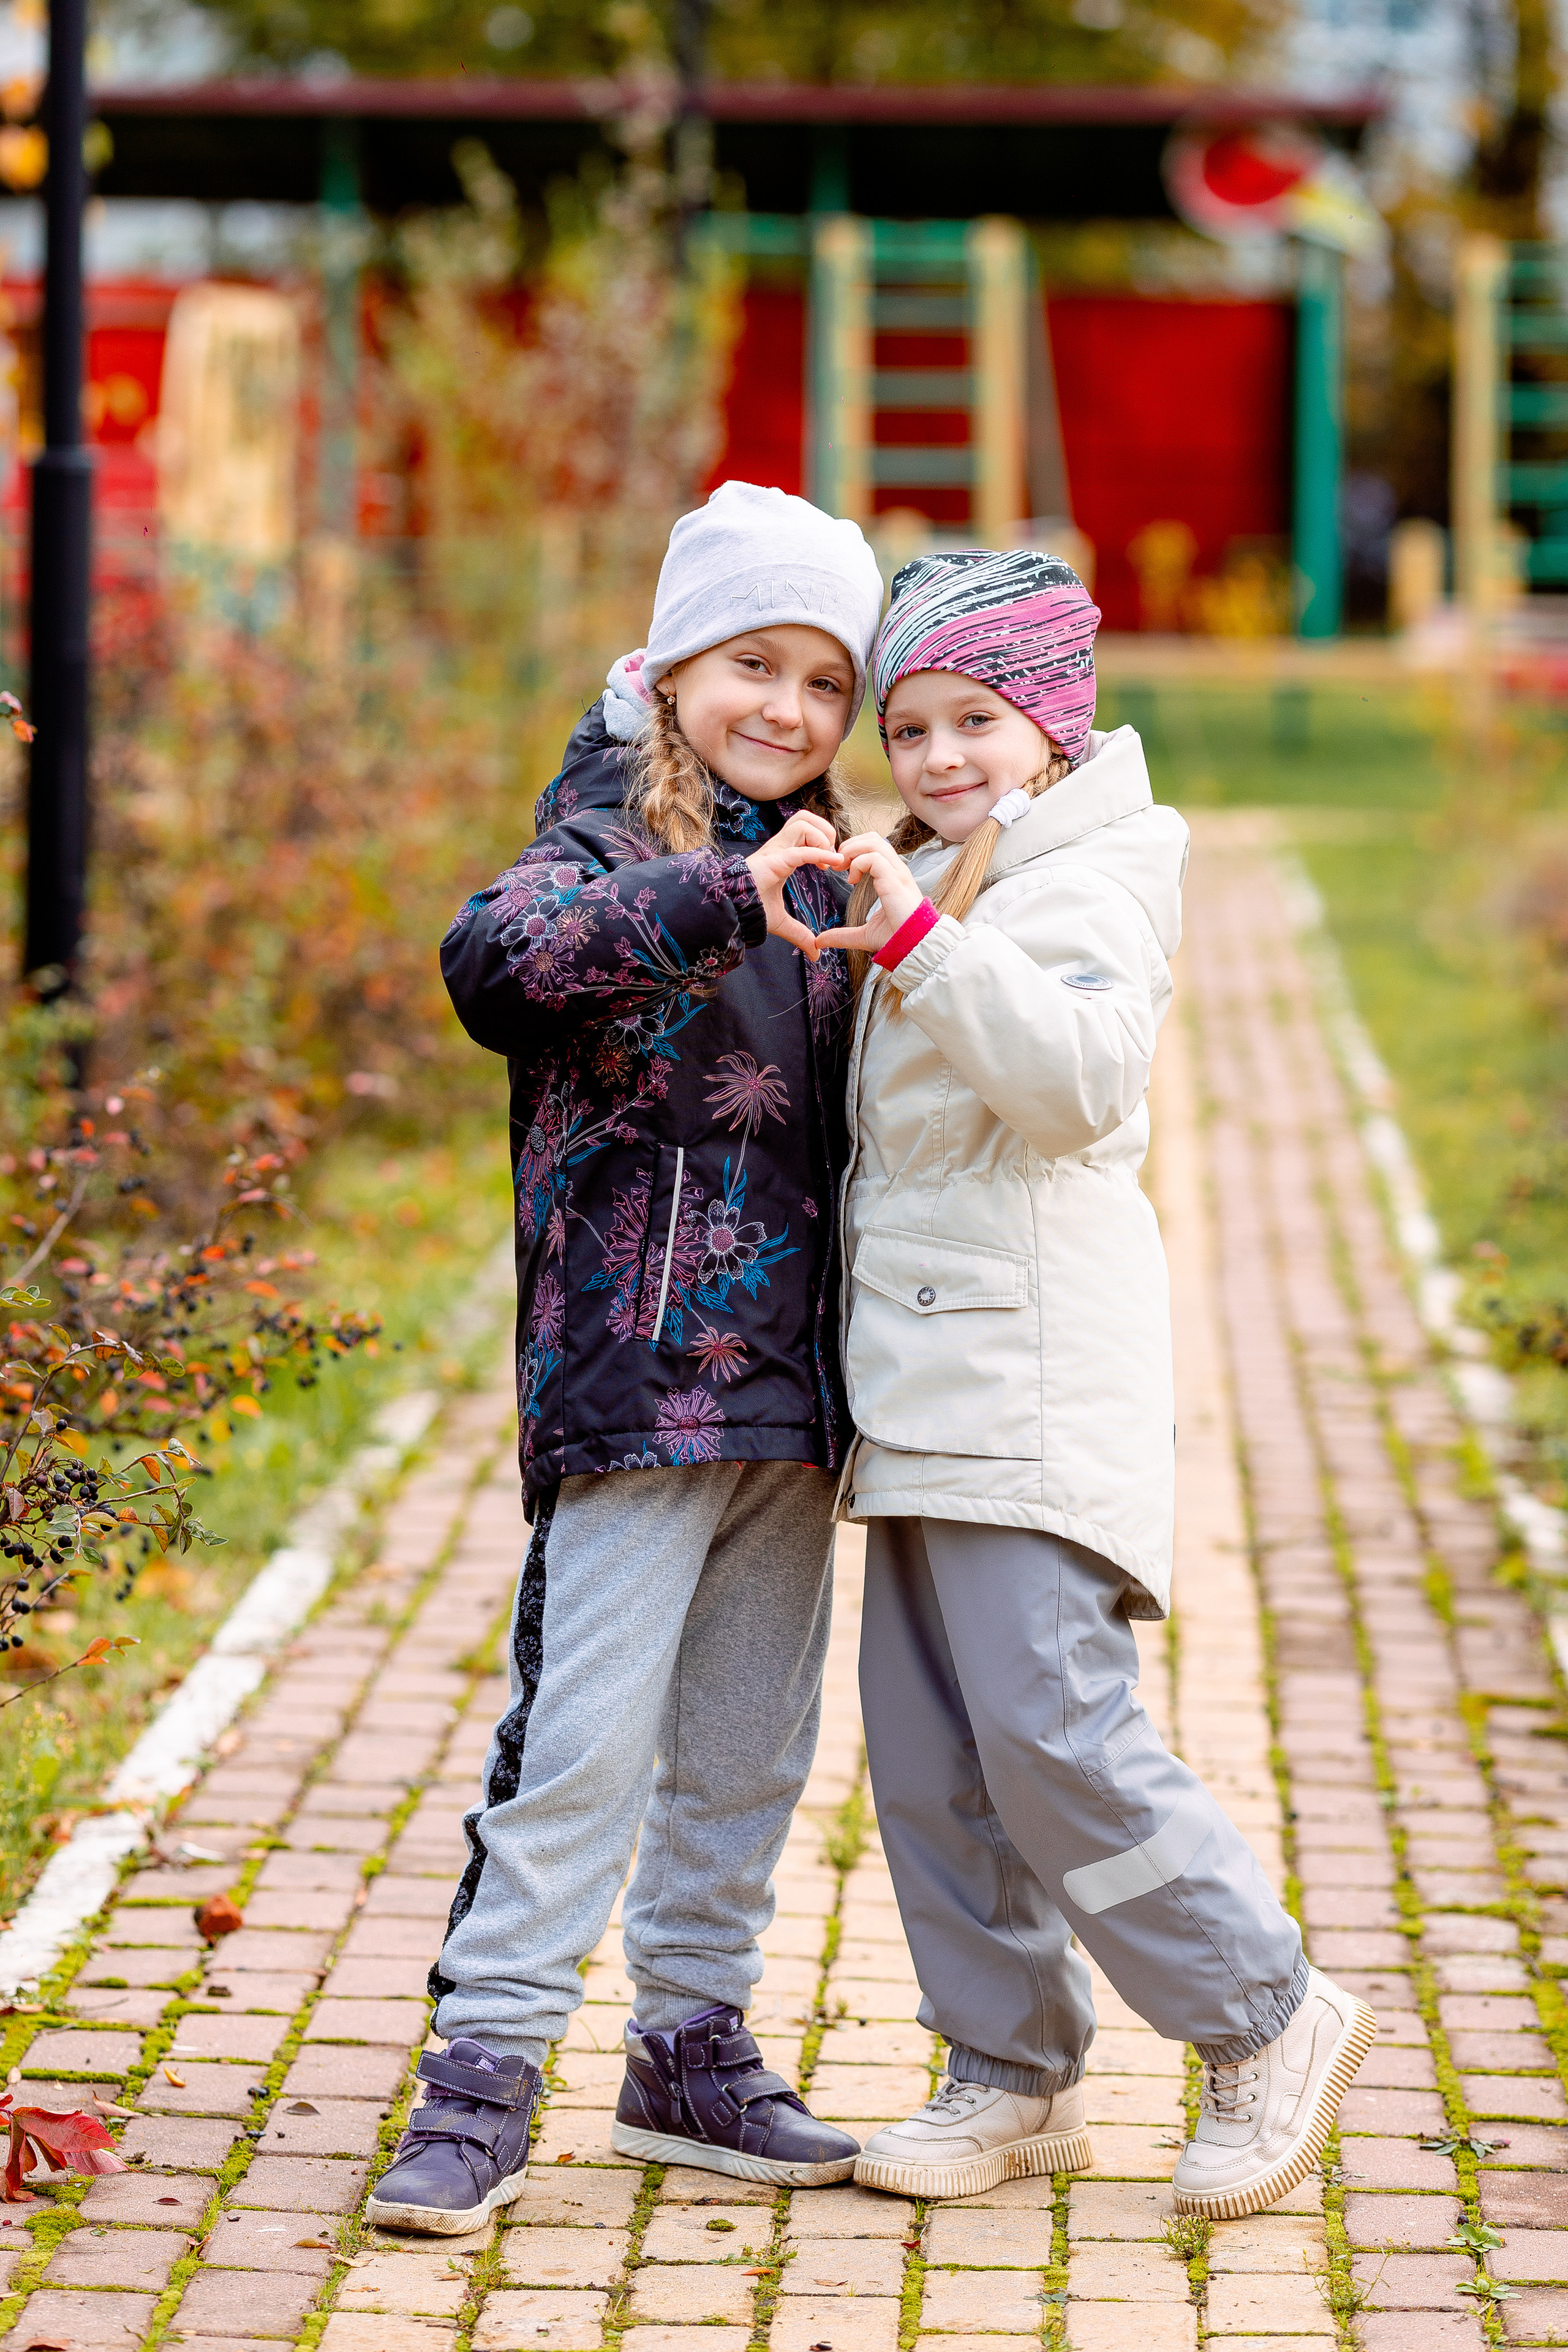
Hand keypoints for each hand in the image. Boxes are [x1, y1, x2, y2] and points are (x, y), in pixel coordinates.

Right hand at [745, 813, 844, 960]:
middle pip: (804, 816)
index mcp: (782, 855)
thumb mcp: (782, 923)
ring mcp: (775, 850)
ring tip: (828, 859)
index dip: (823, 841)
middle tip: (831, 854)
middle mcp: (780, 847)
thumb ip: (800, 935)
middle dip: (825, 830)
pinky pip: (801, 850)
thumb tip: (815, 954)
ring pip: (803, 821)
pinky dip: (820, 853)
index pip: (805, 830)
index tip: (832, 865)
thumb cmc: (751, 911)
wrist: (731, 912)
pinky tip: (833, 863)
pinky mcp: (774, 860)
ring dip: (822, 837)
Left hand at [812, 832, 924, 955]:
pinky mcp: (895, 880)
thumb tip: (820, 941)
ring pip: (874, 842)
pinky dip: (858, 863)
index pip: (874, 847)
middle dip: (850, 845)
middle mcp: (896, 871)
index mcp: (892, 877)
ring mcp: (897, 873)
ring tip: (842, 868)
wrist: (914, 947)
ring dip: (852, 851)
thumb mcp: (863, 935)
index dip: (854, 851)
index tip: (839, 869)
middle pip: (873, 838)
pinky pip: (874, 858)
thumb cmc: (896, 939)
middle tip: (837, 865)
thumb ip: (842, 935)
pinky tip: (852, 880)